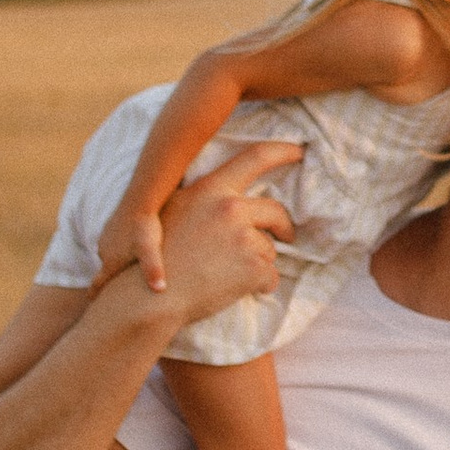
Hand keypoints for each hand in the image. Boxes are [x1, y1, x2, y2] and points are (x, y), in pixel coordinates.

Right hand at [98, 203, 170, 296]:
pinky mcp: (112, 226)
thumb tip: (160, 290)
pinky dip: (120, 248)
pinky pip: (114, 242)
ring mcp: (106, 238)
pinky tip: (131, 248)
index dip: (94, 294)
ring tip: (127, 269)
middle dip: (110, 280)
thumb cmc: (146, 227)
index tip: (90, 303)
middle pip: (106, 271)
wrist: (140, 198)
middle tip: (116, 290)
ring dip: (116, 263)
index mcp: (110, 262)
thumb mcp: (151, 250)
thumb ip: (153, 270)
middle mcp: (104, 251)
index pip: (97, 283)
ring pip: (110, 256)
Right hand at [122, 145, 300, 328]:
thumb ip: (205, 199)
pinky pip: (270, 277)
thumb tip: (229, 196)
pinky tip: (235, 290)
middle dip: (284, 226)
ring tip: (227, 275)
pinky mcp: (252, 267)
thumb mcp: (176, 210)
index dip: (281, 151)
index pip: (255, 158)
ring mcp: (243, 237)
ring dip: (258, 263)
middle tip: (287, 236)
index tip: (299, 151)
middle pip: (275, 211)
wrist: (150, 298)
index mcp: (211, 190)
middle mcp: (230, 208)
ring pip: (269, 249)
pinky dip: (259, 286)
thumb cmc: (160, 257)